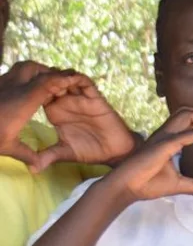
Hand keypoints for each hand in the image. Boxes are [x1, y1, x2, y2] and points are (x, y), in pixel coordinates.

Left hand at [0, 62, 120, 171]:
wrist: (114, 152)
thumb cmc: (90, 151)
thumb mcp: (64, 153)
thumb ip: (47, 156)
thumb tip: (32, 169)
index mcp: (55, 112)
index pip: (38, 94)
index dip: (31, 90)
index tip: (25, 93)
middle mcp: (66, 102)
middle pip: (50, 81)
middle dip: (43, 79)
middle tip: (38, 83)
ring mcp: (80, 98)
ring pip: (66, 78)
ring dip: (58, 76)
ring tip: (53, 82)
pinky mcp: (94, 97)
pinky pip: (85, 82)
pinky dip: (76, 78)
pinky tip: (70, 82)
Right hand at [103, 109, 192, 204]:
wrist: (126, 188)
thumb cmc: (147, 184)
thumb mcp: (178, 185)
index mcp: (169, 139)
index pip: (189, 122)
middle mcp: (166, 134)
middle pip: (188, 112)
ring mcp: (164, 137)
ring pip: (186, 114)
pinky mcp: (164, 145)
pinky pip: (186, 134)